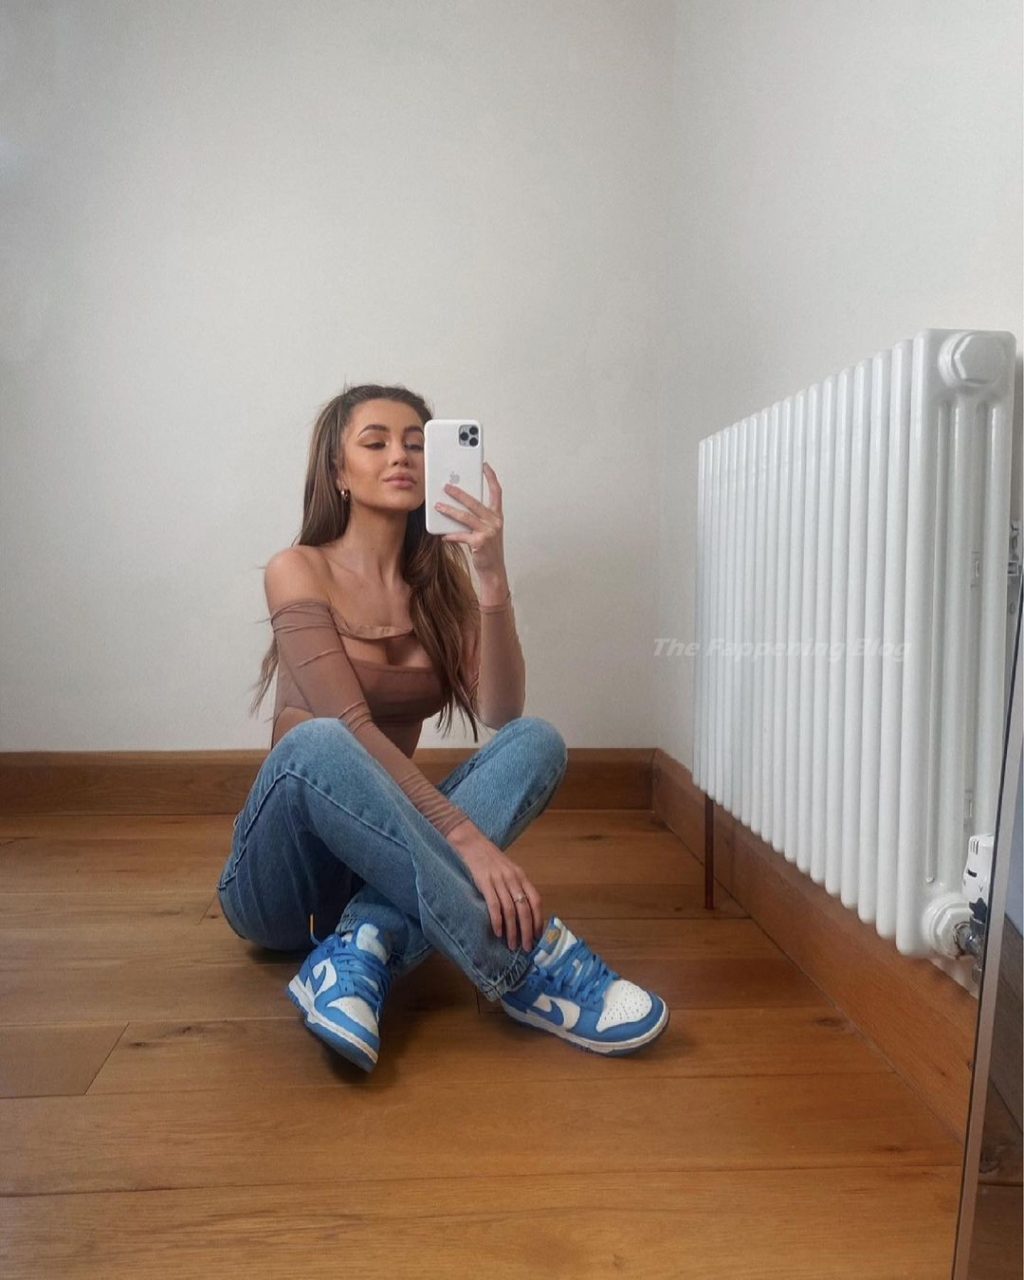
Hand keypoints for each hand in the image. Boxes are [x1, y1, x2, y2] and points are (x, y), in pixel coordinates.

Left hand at [434, 461, 505, 577]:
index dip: (491, 477)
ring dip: (449, 511)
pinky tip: (442, 535)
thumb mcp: (486, 530)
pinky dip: (450, 535)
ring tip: (438, 506)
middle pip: (475, 502)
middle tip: (446, 487)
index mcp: (497, 515)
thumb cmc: (488, 549)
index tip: (484, 466)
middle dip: (459, 493)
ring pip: (465, 517)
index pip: (496, 492)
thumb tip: (458, 505)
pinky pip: (461, 535)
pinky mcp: (480, 543)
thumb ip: (477, 517)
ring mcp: (488, 532)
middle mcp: (495, 521)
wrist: (494, 570)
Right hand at [448, 823, 543, 952]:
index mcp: (521, 876)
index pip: (536, 900)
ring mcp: (499, 881)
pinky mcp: (485, 883)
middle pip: (525, 908)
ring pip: (511, 910)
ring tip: (512, 945)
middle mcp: (513, 879)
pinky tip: (498, 933)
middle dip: (527, 930)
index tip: (538, 936)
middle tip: (527, 947)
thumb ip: (516, 886)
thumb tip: (523, 911)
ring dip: (513, 930)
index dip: (538, 919)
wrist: (472, 843)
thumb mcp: (508, 870)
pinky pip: (494, 905)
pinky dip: (498, 921)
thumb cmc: (490, 859)